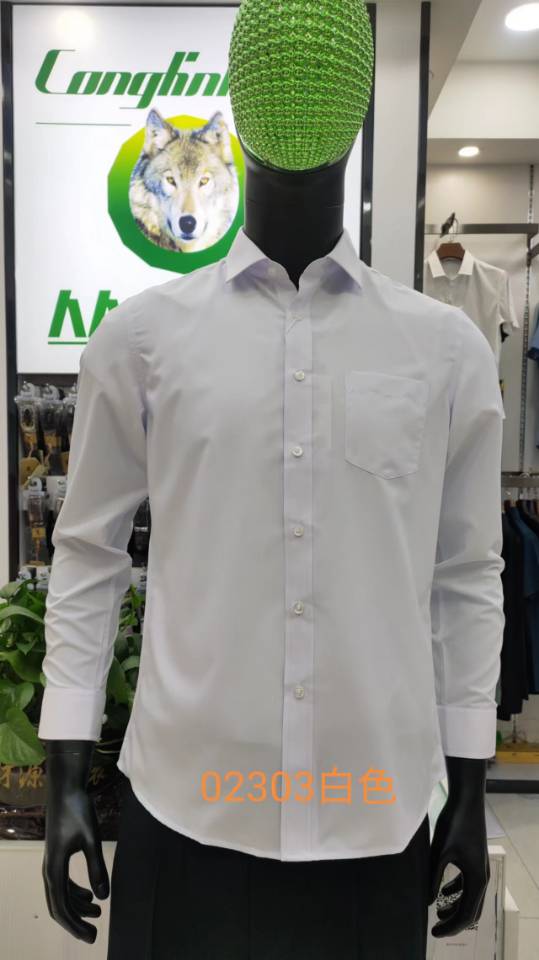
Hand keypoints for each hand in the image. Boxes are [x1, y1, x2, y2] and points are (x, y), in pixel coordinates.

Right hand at [42, 740, 108, 942]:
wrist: (65, 787)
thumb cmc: (78, 810)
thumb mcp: (92, 839)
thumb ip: (97, 867)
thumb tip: (103, 897)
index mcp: (54, 868)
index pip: (61, 907)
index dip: (76, 926)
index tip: (92, 937)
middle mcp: (49, 869)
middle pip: (58, 905)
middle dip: (75, 922)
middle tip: (94, 934)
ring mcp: (51, 862)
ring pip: (61, 895)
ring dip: (77, 907)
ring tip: (98, 914)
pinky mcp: (57, 855)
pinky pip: (63, 883)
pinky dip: (75, 893)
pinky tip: (91, 895)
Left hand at [428, 757, 489, 938]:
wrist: (466, 799)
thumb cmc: (454, 823)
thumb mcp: (440, 852)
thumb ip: (434, 878)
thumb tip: (428, 901)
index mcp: (477, 879)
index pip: (466, 914)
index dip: (450, 927)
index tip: (433, 932)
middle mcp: (483, 876)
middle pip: (471, 910)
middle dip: (454, 921)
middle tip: (435, 928)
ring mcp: (480, 867)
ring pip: (470, 898)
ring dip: (456, 907)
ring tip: (438, 913)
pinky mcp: (474, 859)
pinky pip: (468, 884)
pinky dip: (457, 892)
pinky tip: (442, 892)